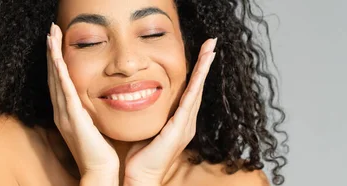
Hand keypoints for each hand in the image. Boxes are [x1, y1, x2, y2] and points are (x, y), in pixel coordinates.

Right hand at [46, 23, 119, 179]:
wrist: (100, 171)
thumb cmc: (101, 152)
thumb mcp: (95, 126)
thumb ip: (91, 113)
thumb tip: (97, 100)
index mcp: (67, 113)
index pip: (59, 81)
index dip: (56, 61)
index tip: (56, 42)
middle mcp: (62, 112)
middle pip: (53, 76)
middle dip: (51, 52)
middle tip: (50, 31)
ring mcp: (65, 114)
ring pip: (56, 78)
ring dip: (52, 56)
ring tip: (51, 36)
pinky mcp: (73, 117)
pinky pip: (64, 90)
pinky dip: (59, 72)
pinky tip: (57, 58)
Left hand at [123, 38, 217, 185]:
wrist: (141, 177)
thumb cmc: (139, 158)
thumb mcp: (144, 128)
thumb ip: (147, 115)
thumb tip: (135, 97)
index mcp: (179, 122)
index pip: (189, 92)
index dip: (195, 73)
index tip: (200, 54)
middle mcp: (187, 122)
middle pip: (198, 87)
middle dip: (204, 64)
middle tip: (211, 44)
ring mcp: (186, 125)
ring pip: (198, 90)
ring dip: (204, 68)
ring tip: (211, 49)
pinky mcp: (180, 127)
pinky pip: (190, 100)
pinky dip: (197, 82)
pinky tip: (202, 68)